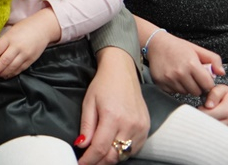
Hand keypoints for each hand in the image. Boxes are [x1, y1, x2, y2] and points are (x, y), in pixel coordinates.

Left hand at [0, 9, 59, 79]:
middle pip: (4, 61)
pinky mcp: (31, 60)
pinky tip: (6, 75)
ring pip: (12, 67)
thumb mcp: (12, 30)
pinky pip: (20, 69)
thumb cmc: (25, 27)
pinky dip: (12, 73)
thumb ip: (4, 41)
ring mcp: (25, 54)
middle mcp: (17, 47)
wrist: (43, 28)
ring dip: (2, 73)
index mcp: (10, 37)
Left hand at [76, 48, 148, 164]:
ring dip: (111, 158)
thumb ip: (86, 126)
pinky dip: (123, 151)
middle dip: (99, 162)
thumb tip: (82, 145)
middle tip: (88, 161)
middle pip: (113, 156)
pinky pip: (135, 148)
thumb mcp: (89, 102)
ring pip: (124, 154)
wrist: (122, 71)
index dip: (89, 160)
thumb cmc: (103, 85)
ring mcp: (140, 127)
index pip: (100, 148)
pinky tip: (114, 146)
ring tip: (99, 154)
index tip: (80, 163)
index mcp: (112, 117)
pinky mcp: (146, 127)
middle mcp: (129, 124)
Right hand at [146, 32, 223, 95]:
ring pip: (185, 93)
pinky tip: (174, 78)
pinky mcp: (160, 83)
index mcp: (192, 64)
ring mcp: (169, 79)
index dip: (207, 82)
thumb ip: (214, 60)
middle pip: (197, 92)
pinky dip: (175, 87)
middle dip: (197, 86)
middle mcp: (180, 73)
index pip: (208, 85)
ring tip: (183, 76)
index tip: (204, 78)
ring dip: (186, 87)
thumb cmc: (178, 47)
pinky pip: (173, 92)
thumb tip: (221, 73)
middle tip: (192, 77)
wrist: (156, 44)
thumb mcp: (198, 49)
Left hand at [200, 84, 227, 134]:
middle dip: (203, 120)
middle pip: (211, 125)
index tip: (200, 108)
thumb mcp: (222, 89)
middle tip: (203, 115)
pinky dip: (216, 133)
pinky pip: (222, 138)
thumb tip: (208, 105)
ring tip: (209, 120)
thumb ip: (213, 94)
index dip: (200, 112)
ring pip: (215, 133)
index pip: (208, 115)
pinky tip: (215, 127)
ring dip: (209, 127)